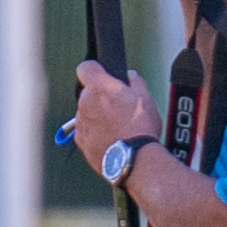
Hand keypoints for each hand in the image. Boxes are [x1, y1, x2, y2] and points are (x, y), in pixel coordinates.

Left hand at [70, 61, 160, 177]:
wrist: (134, 159)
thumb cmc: (140, 128)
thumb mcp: (146, 97)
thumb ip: (135, 82)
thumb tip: (131, 76)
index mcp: (99, 87)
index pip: (86, 67)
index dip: (95, 69)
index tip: (103, 74)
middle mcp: (85, 103)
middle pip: (88, 93)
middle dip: (101, 97)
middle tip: (119, 106)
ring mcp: (81, 123)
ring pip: (87, 112)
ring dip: (98, 115)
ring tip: (118, 126)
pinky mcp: (81, 141)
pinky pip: (86, 130)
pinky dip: (95, 132)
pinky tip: (112, 138)